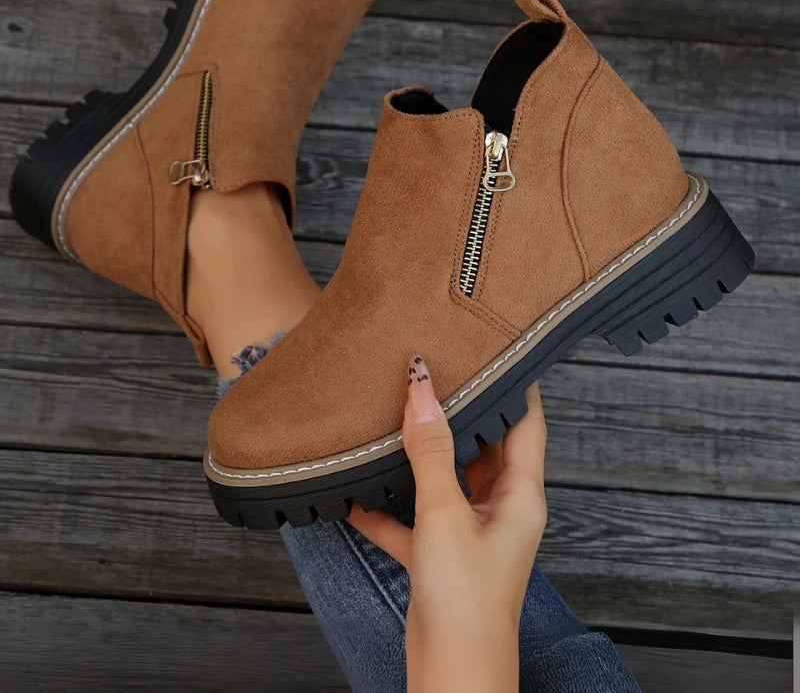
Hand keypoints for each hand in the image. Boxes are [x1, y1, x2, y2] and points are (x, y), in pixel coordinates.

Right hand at [348, 356, 547, 692]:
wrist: (452, 674)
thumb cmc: (466, 599)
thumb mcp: (445, 512)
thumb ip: (431, 449)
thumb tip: (422, 388)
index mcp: (521, 495)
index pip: (526, 422)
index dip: (515, 383)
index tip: (496, 345)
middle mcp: (502, 510)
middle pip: (484, 446)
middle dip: (460, 413)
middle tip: (433, 372)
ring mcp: (472, 533)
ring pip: (447, 480)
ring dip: (421, 457)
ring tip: (396, 418)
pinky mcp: (443, 557)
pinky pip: (416, 519)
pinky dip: (391, 508)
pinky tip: (357, 494)